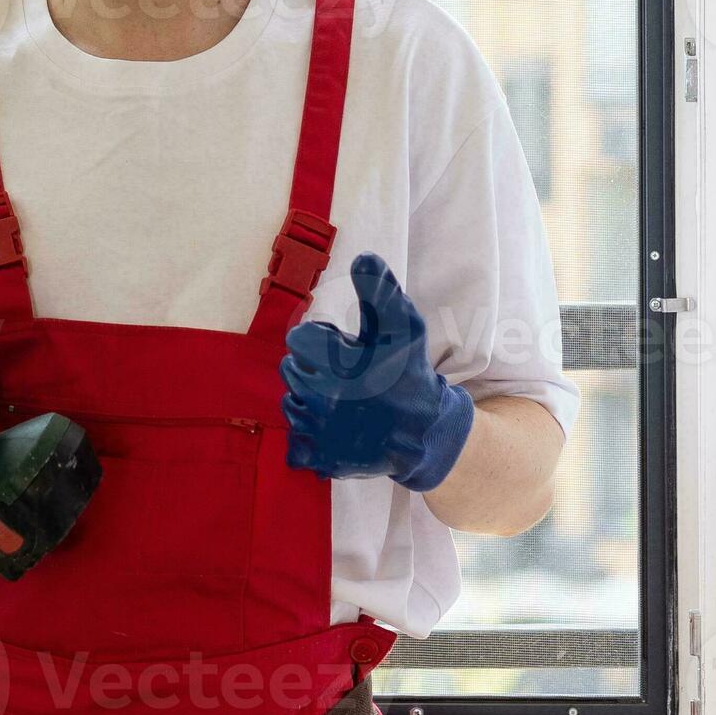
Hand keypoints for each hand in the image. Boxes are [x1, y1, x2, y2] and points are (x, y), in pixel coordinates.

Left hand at [281, 254, 474, 490]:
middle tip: (344, 374)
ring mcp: (319, 431)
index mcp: (336, 363)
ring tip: (340, 399)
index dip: (321, 340)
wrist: (424, 432)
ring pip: (290, 402)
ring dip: (309, 397)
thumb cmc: (411, 374)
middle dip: (313, 367)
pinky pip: (296, 440)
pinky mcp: (320, 457)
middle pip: (291, 369)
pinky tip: (335, 426)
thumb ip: (380, 290)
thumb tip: (362, 257)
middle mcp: (320, 398)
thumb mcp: (403, 326)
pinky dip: (311, 433)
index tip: (343, 350)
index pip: (299, 339)